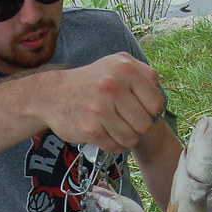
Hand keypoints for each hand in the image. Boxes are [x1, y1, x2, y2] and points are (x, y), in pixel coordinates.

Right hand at [48, 53, 162, 152]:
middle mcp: (113, 87)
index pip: (156, 103)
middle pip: (145, 124)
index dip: (149, 111)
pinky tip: (103, 133)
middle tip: (124, 121)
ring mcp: (100, 109)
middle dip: (137, 127)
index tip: (137, 109)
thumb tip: (160, 95)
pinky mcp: (90, 129)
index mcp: (124, 69)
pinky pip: (115, 147)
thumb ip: (143, 74)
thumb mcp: (116, 64)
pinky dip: (112, 144)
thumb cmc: (90, 81)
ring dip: (125, 138)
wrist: (51, 95)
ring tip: (114, 127)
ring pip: (131, 138)